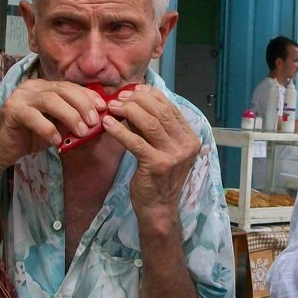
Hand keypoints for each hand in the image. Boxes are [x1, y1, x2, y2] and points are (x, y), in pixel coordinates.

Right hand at [0, 80, 106, 170]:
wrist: (3, 149)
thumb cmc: (32, 136)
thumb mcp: (59, 126)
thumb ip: (75, 120)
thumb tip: (100, 121)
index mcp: (44, 86)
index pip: (70, 86)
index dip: (88, 95)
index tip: (103, 108)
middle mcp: (32, 87)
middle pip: (62, 90)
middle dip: (82, 105)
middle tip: (94, 122)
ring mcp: (20, 97)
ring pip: (50, 101)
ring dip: (70, 116)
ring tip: (81, 132)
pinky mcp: (11, 111)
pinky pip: (33, 117)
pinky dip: (48, 129)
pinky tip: (57, 142)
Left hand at [103, 85, 200, 216]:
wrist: (159, 208)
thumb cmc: (158, 177)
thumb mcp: (162, 148)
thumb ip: (153, 128)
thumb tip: (132, 102)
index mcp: (190, 138)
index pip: (170, 108)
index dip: (151, 95)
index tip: (134, 90)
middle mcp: (186, 145)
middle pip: (160, 112)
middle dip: (137, 100)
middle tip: (119, 98)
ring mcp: (173, 155)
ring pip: (150, 122)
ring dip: (128, 111)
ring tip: (112, 107)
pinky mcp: (157, 165)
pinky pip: (136, 141)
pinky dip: (120, 130)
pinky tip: (108, 124)